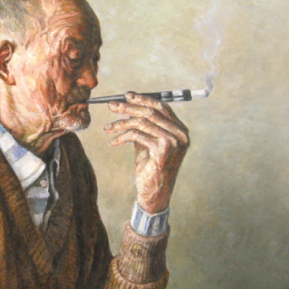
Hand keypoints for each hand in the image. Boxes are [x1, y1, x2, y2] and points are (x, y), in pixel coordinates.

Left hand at [103, 92, 189, 213]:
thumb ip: (144, 126)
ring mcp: (174, 141)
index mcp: (180, 129)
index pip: (162, 106)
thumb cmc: (150, 168)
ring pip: (142, 122)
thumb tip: (128, 107)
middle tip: (111, 106)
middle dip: (128, 107)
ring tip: (107, 128)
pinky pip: (137, 135)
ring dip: (121, 123)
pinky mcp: (164, 149)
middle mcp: (181, 134)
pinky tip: (113, 142)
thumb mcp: (147, 142)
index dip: (143, 99)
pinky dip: (122, 136)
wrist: (154, 193)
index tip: (126, 95)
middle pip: (151, 111)